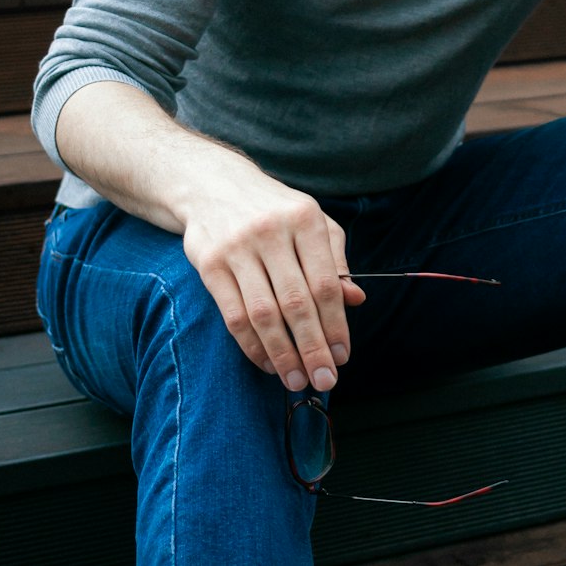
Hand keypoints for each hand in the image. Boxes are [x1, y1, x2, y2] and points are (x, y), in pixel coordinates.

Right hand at [182, 169, 365, 392]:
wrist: (214, 185)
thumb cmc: (274, 209)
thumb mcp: (311, 221)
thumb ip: (335, 259)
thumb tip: (356, 300)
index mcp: (305, 219)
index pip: (325, 282)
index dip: (336, 324)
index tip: (342, 356)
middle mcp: (272, 231)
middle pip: (296, 303)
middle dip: (313, 348)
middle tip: (324, 380)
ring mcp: (238, 248)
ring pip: (264, 314)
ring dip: (283, 354)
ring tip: (296, 380)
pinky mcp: (210, 264)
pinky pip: (234, 316)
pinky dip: (252, 346)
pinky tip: (267, 362)